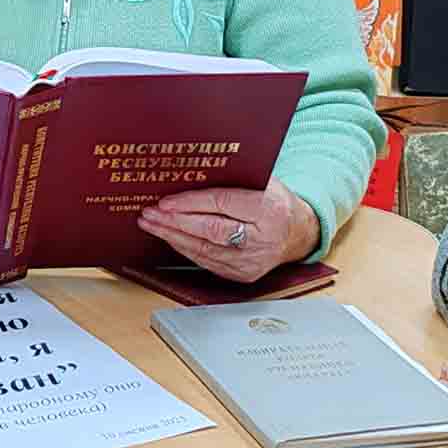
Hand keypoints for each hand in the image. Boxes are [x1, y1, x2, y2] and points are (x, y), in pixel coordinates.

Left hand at [137, 179, 318, 283]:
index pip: (223, 204)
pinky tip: (170, 238)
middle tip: (150, 214)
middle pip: (210, 231)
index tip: (165, 201)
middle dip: (175, 222)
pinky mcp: (243, 275)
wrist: (297, 233)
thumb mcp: (263, 181)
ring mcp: (252, 262)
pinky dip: (185, 249)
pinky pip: (207, 262)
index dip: (191, 203)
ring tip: (152, 224)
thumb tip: (191, 172)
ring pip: (205, 250)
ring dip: (173, 237)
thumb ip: (233, 179)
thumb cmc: (276, 202)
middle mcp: (262, 239)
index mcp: (269, 210)